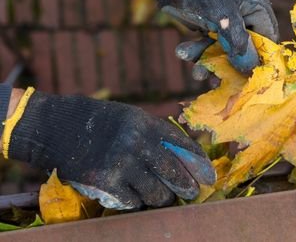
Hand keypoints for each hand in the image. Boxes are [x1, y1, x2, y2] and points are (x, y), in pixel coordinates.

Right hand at [4, 90, 214, 209]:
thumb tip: (190, 157)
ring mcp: (120, 164)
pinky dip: (137, 202)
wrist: (60, 127)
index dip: (200, 165)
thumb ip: (159, 136)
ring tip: (161, 195)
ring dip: (162, 198)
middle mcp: (135, 143)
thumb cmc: (104, 123)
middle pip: (174, 175)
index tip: (209, 178)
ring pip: (156, 194)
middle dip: (186, 188)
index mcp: (146, 124)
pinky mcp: (104, 183)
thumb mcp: (134, 119)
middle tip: (190, 194)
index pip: (183, 148)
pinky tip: (134, 195)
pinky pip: (133, 202)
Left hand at [142, 0, 278, 77]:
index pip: (268, 37)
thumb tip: (250, 66)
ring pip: (225, 49)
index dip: (260, 58)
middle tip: (218, 81)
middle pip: (246, 47)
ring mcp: (228, 19)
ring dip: (209, 60)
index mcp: (257, 3)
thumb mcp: (220, 15)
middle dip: (229, 64)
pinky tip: (183, 52)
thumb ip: (237, 40)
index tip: (250, 77)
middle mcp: (246, 11)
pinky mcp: (212, 24)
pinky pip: (210, 44)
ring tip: (197, 72)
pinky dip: (199, 51)